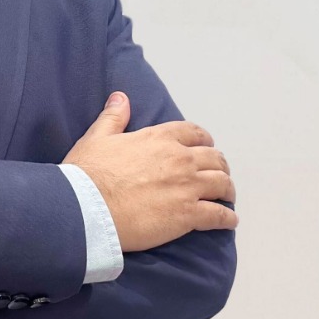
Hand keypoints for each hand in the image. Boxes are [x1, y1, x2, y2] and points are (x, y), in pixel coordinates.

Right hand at [62, 92, 236, 251]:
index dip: (204, 140)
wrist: (88, 207)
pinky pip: (218, 215)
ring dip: (227, 190)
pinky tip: (229, 221)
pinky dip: (227, 218)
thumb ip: (113, 117)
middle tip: (218, 175)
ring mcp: (187, 187)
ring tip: (227, 197)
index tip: (206, 147)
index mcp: (160, 138)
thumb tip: (120, 97)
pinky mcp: (188, 215)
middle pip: (214, 159)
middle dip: (219, 166)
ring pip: (222, 184)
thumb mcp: (98, 137)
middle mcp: (180, 159)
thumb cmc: (89, 173)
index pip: (194, 133)